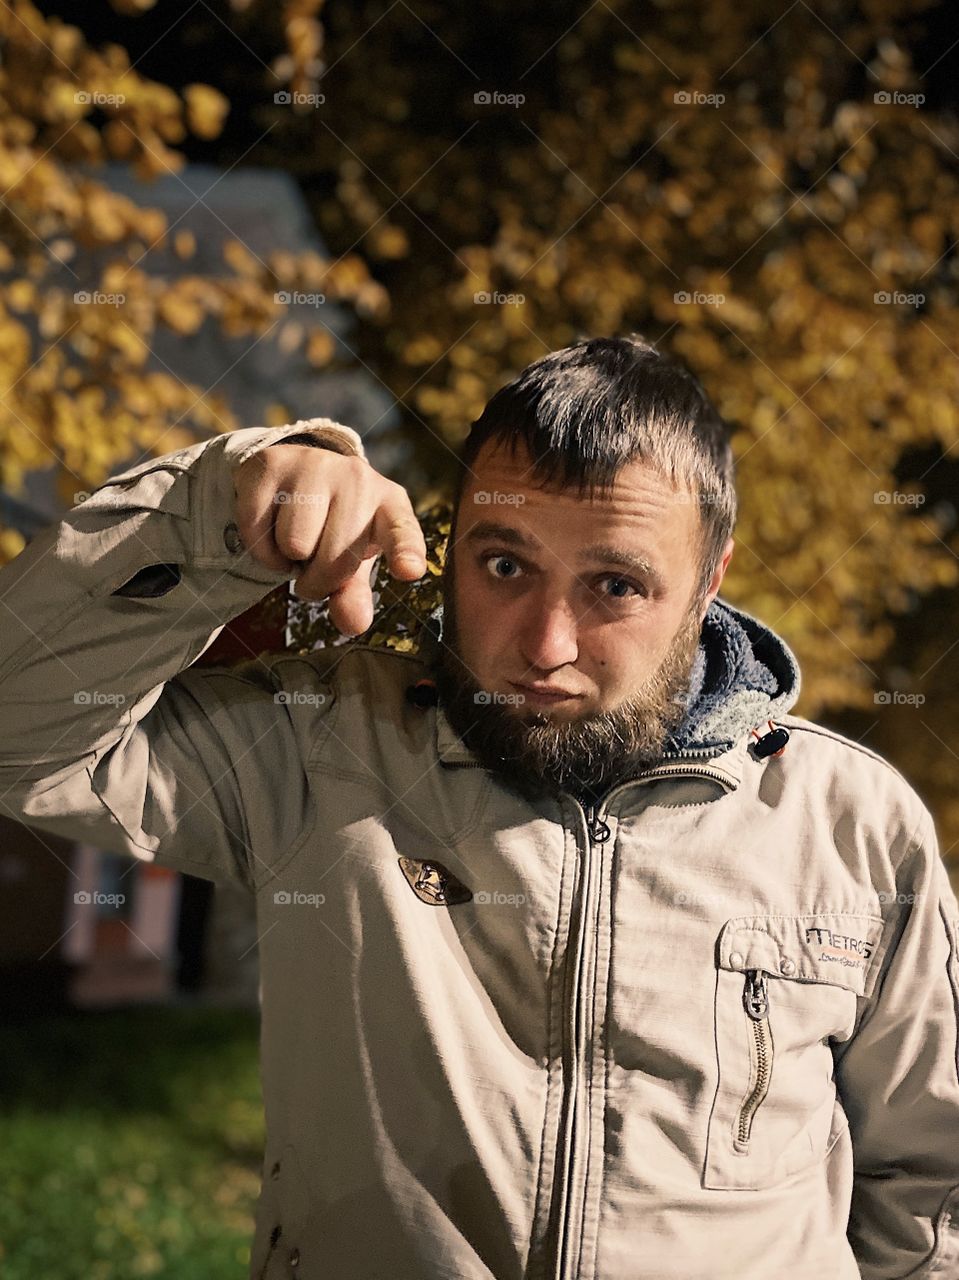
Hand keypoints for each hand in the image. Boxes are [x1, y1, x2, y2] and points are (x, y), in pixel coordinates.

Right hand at [233, 443, 426, 636]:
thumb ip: (354, 595)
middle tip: (315, 566)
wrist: (297, 472)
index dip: (405, 552)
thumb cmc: (336, 526)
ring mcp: (315, 466)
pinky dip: (261, 547)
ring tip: (297, 541)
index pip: (401, 532)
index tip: (409, 570)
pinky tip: (273, 528)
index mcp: (389, 506)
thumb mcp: (352, 560)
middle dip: (317, 580)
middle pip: (334, 560)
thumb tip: (353, 624)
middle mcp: (358, 479)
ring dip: (288, 559)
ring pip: (294, 545)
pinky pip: (258, 529)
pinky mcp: (272, 463)